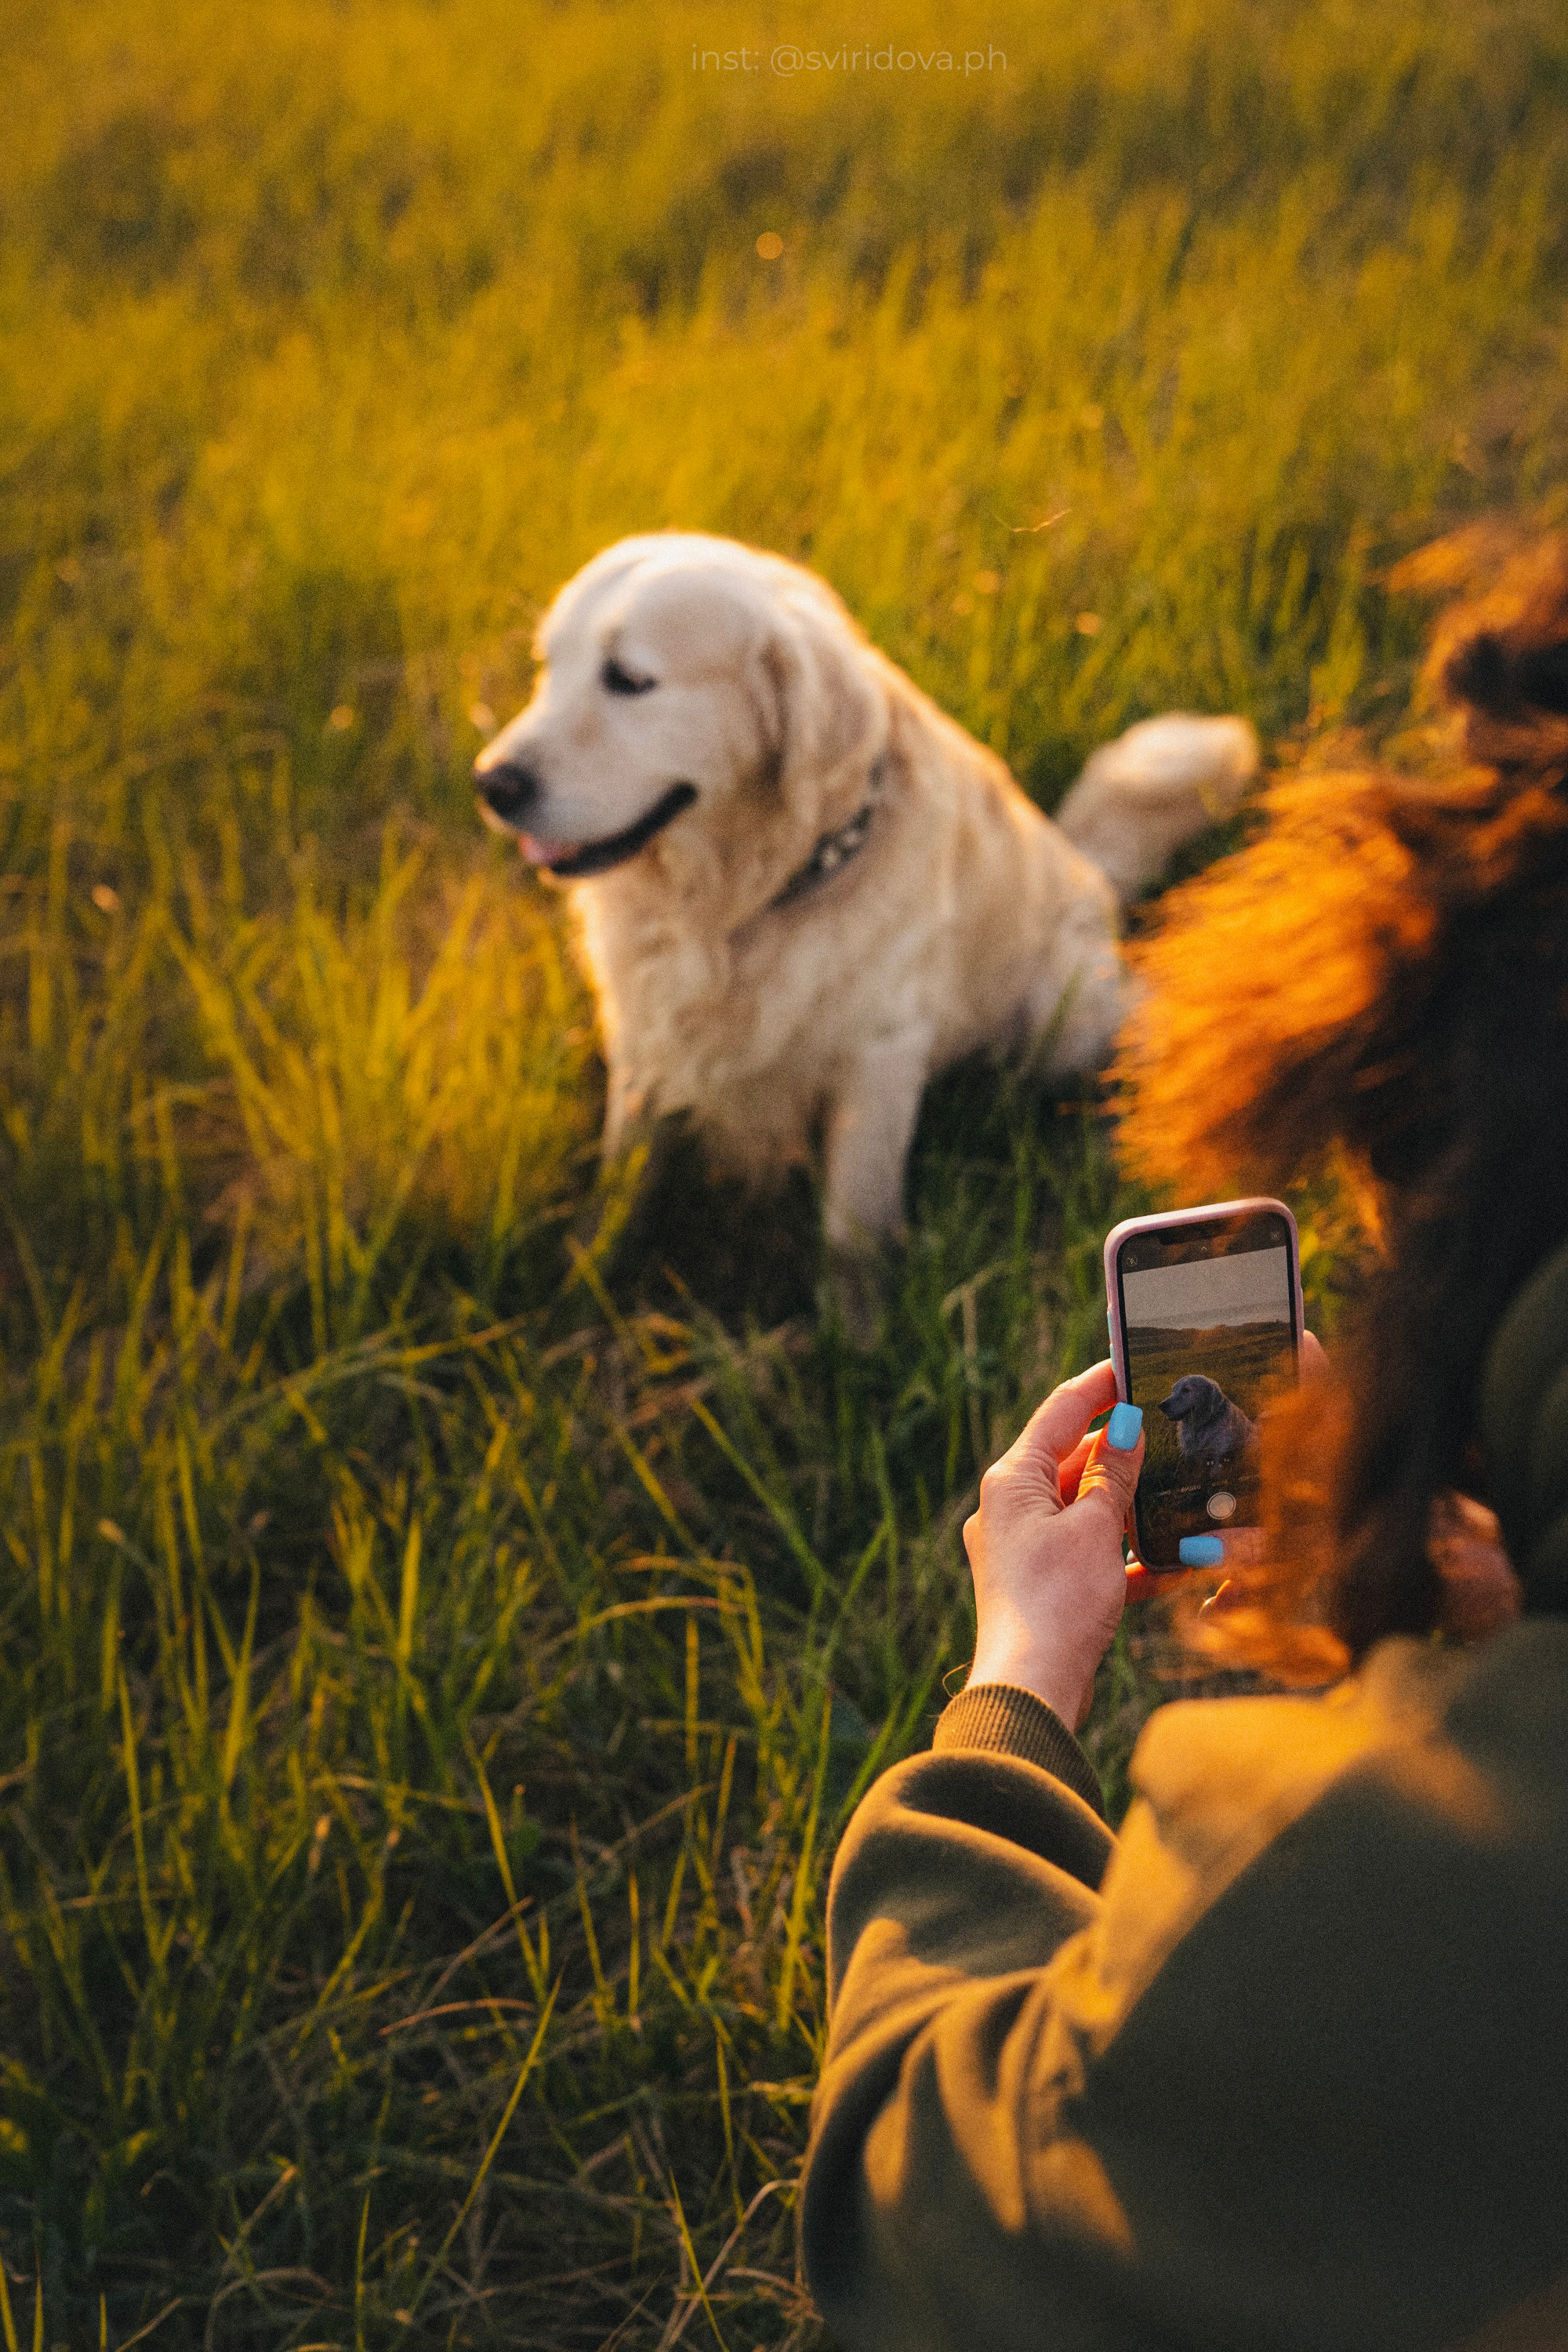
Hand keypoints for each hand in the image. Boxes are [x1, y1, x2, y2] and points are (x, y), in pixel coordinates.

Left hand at [963, 1360, 1144, 1730]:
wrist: (1031, 1691)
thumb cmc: (1057, 1602)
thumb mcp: (1096, 1528)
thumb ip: (1114, 1475)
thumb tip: (1126, 1428)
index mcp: (1012, 1480)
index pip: (1060, 1412)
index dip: (1098, 1386)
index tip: (1131, 1363)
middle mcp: (1010, 1508)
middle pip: (1072, 1461)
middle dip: (1121, 1451)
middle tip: (1168, 1429)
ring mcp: (1023, 1549)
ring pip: (1085, 1510)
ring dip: (1130, 1505)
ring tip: (1177, 1491)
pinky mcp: (1043, 1587)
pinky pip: (1089, 1556)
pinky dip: (1126, 1556)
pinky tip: (1172, 1562)